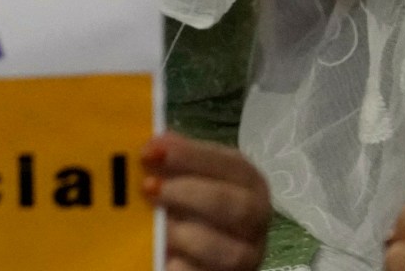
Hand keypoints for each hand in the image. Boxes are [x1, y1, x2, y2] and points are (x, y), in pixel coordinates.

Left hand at [144, 133, 270, 270]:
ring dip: (187, 236)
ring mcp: (246, 255)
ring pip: (230, 252)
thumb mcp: (185, 174)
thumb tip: (151, 146)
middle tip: (149, 188)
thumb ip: (172, 158)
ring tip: (156, 226)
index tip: (151, 152)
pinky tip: (164, 258)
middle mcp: (254, 219)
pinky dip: (184, 268)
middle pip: (237, 206)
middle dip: (190, 194)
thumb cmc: (190, 200)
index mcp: (247, 182)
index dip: (191, 157)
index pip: (232, 165)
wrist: (197, 247)